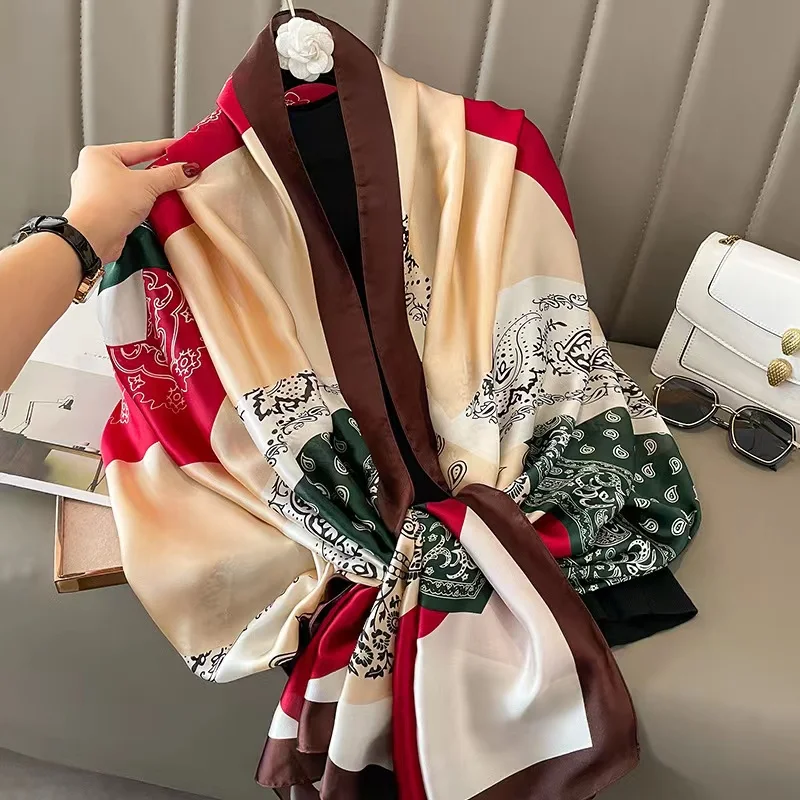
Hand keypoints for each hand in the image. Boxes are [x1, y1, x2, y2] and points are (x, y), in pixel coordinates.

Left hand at [63, 139, 200, 263]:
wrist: (92, 239)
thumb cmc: (105, 207)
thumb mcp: (146, 184)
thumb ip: (170, 175)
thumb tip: (186, 170)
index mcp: (98, 156)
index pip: (139, 148)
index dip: (163, 148)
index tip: (179, 148)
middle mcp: (94, 173)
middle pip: (137, 169)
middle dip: (159, 174)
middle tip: (179, 174)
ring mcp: (99, 194)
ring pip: (134, 189)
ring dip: (151, 193)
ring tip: (168, 194)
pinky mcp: (105, 214)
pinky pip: (131, 205)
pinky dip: (144, 208)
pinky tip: (155, 211)